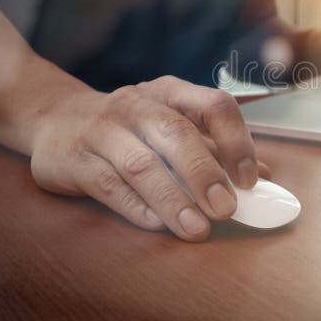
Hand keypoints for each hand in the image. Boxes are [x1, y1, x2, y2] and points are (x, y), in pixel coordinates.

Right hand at [29, 75, 267, 241]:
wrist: (54, 118)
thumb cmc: (129, 127)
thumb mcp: (173, 126)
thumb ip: (216, 149)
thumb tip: (266, 177)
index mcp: (171, 92)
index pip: (214, 105)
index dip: (237, 142)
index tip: (250, 180)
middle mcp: (138, 104)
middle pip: (177, 133)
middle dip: (205, 172)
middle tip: (226, 209)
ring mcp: (103, 129)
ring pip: (142, 163)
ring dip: (173, 199)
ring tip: (197, 229)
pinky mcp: (75, 158)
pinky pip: (109, 184)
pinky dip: (137, 206)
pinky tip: (158, 224)